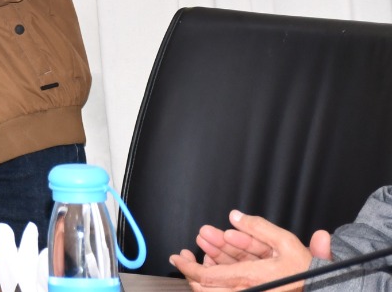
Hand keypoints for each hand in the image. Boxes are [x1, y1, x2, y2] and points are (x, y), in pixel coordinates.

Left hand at [168, 210, 326, 291]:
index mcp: (251, 281)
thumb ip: (259, 228)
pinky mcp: (253, 290)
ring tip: (202, 246)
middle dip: (193, 268)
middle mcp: (247, 290)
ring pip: (217, 286)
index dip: (188, 268)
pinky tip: (217, 258)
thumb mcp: (286, 242)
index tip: (177, 258)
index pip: (208, 277)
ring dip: (206, 266)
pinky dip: (220, 272)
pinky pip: (229, 286)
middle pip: (208, 286)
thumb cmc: (306, 268)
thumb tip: (236, 216)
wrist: (323, 286)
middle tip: (184, 255)